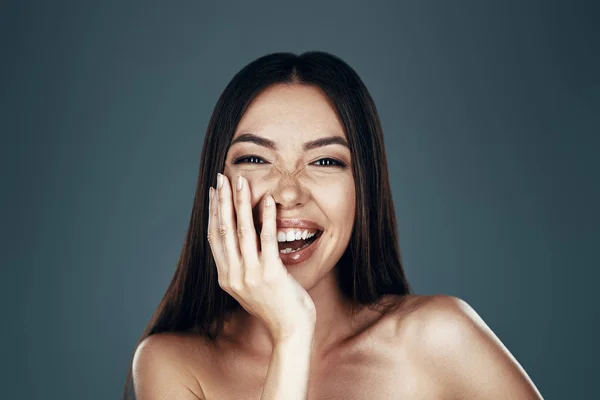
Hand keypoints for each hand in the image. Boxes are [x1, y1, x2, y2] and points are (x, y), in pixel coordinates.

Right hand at [207, 173, 315, 342]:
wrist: (290, 332)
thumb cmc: (275, 307)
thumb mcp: (250, 287)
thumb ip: (242, 267)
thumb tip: (242, 242)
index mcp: (226, 277)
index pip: (214, 238)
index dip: (214, 212)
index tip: (216, 192)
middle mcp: (233, 275)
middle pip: (224, 230)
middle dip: (223, 200)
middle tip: (223, 177)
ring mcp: (251, 275)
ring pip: (241, 231)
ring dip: (241, 203)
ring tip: (241, 181)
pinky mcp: (270, 274)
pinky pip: (267, 239)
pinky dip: (267, 217)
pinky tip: (268, 200)